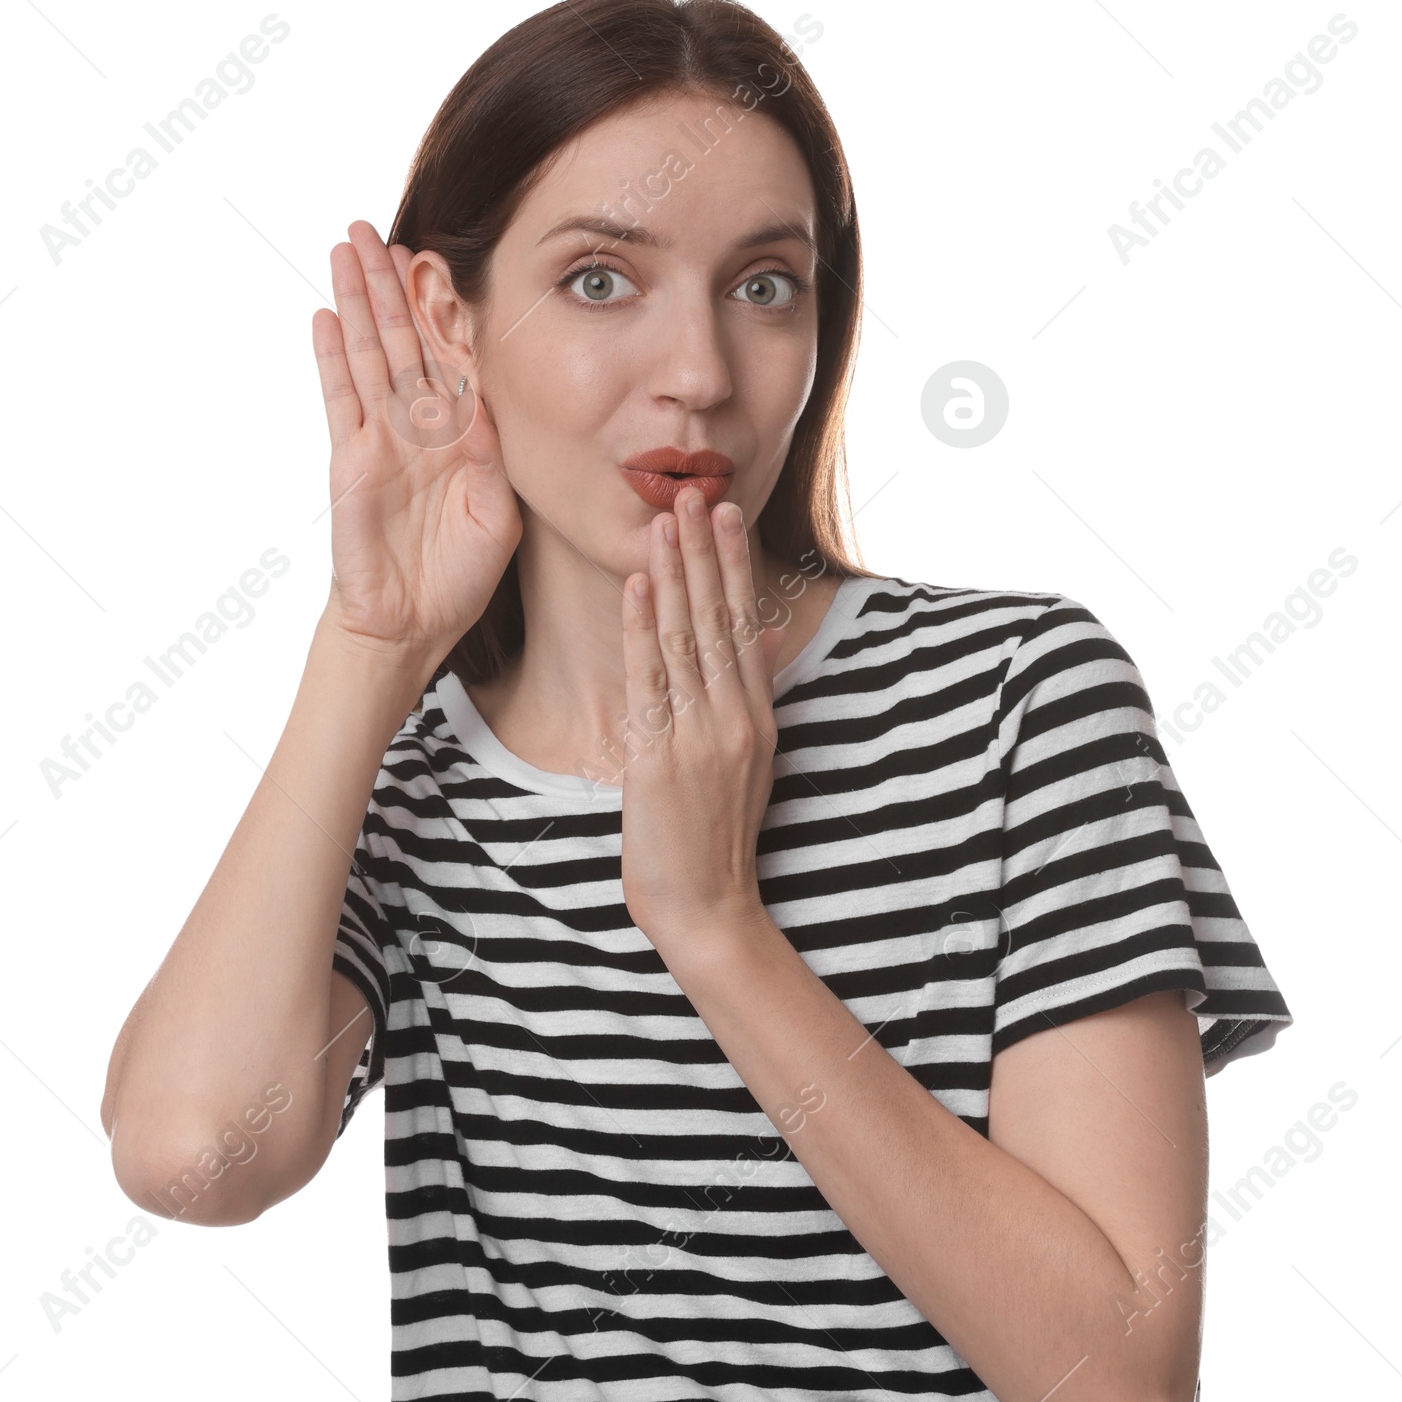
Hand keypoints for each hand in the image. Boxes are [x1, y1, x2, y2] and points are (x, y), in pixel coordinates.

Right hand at [312, 221, 520, 661]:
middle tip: (377, 227)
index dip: (443, 309)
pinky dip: (331, 356)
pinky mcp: (349, 458)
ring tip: (346, 247)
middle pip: (402, 339)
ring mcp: (380, 438)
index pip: (451, 357)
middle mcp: (418, 427)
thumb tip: (488, 405)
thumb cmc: (459, 576)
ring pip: (368, 353)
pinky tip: (324, 314)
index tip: (440, 259)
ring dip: (358, 300)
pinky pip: (339, 397)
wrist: (412, 623)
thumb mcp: (499, 512)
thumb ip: (496, 457)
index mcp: (462, 435)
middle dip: (391, 284)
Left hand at [618, 484, 791, 957]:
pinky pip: (651, 681)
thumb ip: (750, 697)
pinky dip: (644, 630)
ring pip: (687, 640)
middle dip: (706, 554)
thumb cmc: (717, 838)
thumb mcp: (749, 763)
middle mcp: (735, 720)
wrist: (707, 907)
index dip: (732, 567)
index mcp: (757, 719)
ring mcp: (701, 738)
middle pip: (718, 621)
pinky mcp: (663, 758)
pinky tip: (641, 586)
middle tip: (698, 494)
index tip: (727, 515)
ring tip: (667, 521)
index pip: (743, 626)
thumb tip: (759, 638)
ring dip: (675, 575)